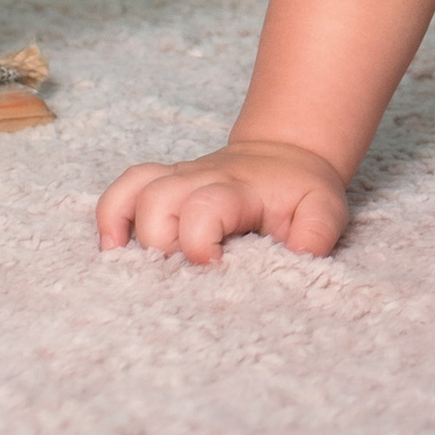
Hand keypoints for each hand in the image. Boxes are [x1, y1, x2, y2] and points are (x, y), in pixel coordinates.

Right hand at [95, 140, 349, 266]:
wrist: (287, 158)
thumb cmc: (301, 194)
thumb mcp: (324, 209)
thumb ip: (316, 232)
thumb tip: (301, 255)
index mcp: (239, 189)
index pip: (204, 208)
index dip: (199, 242)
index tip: (213, 268)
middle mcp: (201, 179)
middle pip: (158, 202)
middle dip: (161, 245)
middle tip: (180, 276)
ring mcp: (179, 180)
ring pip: (135, 194)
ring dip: (130, 232)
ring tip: (137, 270)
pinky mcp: (164, 186)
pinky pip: (123, 190)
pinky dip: (111, 216)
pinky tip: (114, 249)